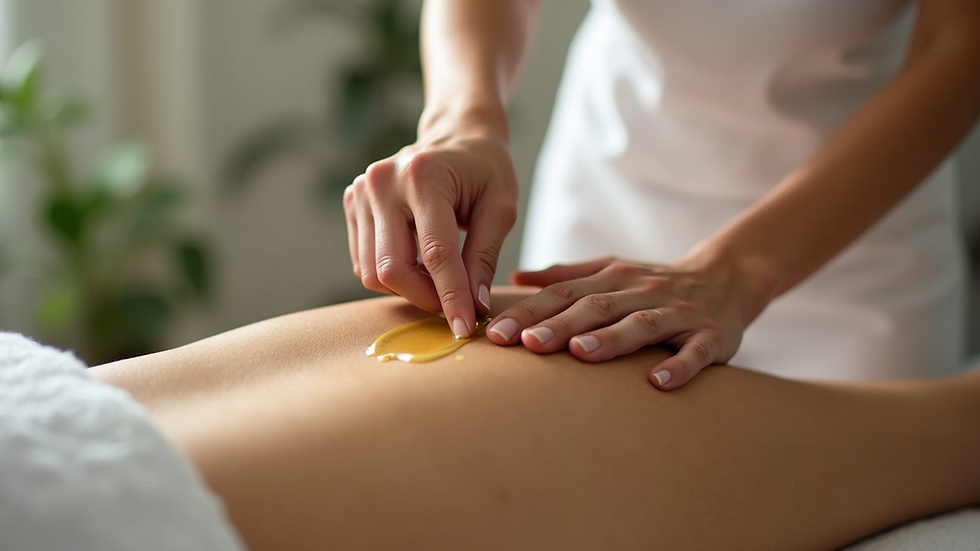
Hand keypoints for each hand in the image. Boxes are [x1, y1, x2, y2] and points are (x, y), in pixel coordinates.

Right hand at [344, 128, 517, 337]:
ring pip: (373, 272)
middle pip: (391, 269)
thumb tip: (474, 305)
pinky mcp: (352, 204)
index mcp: (424, 176)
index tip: (464, 329)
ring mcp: (361, 192)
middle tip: (455, 306)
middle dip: (425, 298)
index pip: (435, 253)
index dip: (451, 297)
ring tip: (441, 279)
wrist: (456, 135)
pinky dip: (393, 274)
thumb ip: (484, 257)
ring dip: (409, 289)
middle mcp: (383, 182)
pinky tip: (418, 262)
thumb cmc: (485, 170)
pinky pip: (364, 262)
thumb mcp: (500, 208)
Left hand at [486, 255, 774, 388]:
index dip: (530, 312)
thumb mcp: (611, 271)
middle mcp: (642, 291)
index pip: (564, 293)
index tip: (497, 333)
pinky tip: (658, 382)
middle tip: (529, 344)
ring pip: (642, 324)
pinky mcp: (710, 335)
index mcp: (613, 278)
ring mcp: (677, 312)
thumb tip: (516, 279)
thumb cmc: (655, 283)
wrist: (727, 277)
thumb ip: (565, 276)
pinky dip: (678, 365)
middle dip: (560, 325)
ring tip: (581, 353)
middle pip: (596, 306)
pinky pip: (696, 352)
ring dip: (612, 338)